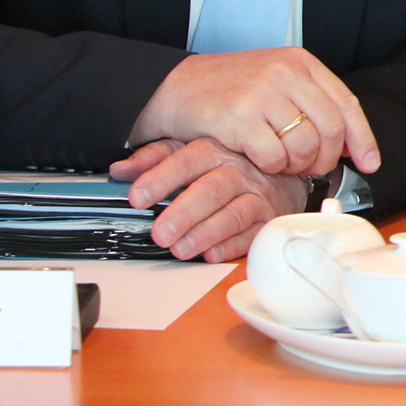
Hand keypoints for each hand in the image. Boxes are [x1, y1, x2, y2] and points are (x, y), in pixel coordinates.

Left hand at [109, 138, 309, 261]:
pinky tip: (212, 255)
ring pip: (234, 213)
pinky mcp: (270, 218)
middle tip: (160, 233)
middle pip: (212, 189)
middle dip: (184, 212)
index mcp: (214, 150)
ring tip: (180, 249)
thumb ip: (155, 159)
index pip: (186, 161)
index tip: (137, 197)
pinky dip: (232, 246)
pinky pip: (254, 234)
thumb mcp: (190, 151)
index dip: (160, 178)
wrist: (285, 167)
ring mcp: (257, 194)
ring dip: (205, 233)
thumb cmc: (231, 162)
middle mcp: (238, 170)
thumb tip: (119, 170)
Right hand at [129, 48, 375, 179]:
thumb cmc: (228, 90)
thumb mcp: (276, 82)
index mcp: (300, 62)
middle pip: (332, 129)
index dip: (362, 138)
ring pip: (306, 146)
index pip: (346, 103)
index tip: (369, 162)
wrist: (174, 87)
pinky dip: (271, 167)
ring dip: (298, 165)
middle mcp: (285, 73)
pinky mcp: (240, 119)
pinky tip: (259, 159)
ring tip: (282, 162)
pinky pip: (274, 157)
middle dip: (327, 158)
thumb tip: (351, 144)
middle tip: (312, 168)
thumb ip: (312, 104)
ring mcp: (262, 94)